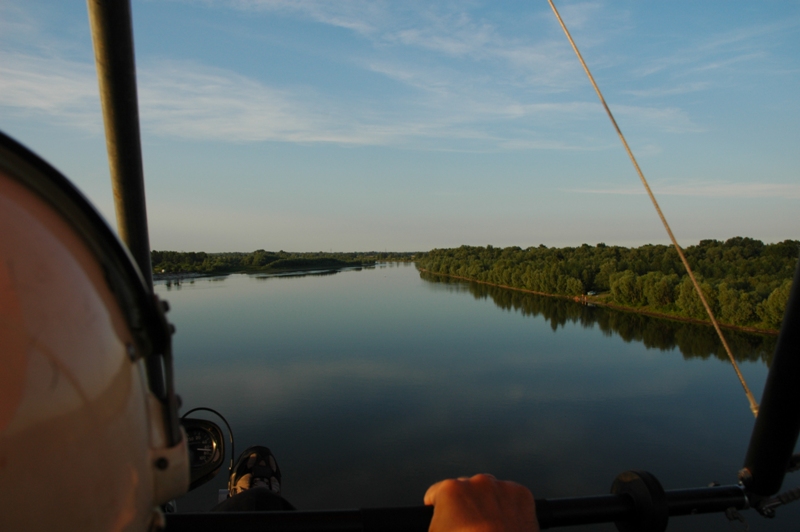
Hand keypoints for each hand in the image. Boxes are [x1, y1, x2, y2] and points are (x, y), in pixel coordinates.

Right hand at [424, 474, 538, 531]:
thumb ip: (437, 521)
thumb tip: (437, 524)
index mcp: (451, 490)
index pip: (436, 493)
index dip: (437, 508)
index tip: (443, 518)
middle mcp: (477, 482)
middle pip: (466, 490)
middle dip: (465, 505)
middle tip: (468, 528)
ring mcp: (502, 487)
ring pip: (489, 491)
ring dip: (487, 504)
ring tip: (488, 529)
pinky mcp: (522, 495)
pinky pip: (510, 497)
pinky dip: (507, 508)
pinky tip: (503, 526)